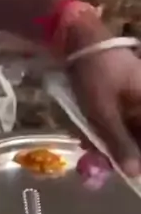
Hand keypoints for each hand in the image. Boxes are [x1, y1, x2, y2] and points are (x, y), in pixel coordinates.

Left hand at [70, 46, 140, 177]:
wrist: (79, 41)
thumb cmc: (95, 74)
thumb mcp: (103, 112)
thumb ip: (120, 143)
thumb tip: (136, 173)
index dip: (140, 160)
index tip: (130, 173)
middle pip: (139, 139)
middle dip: (122, 155)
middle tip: (98, 165)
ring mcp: (136, 103)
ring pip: (129, 134)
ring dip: (110, 145)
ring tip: (90, 149)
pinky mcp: (124, 101)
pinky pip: (119, 124)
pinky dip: (105, 133)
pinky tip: (89, 137)